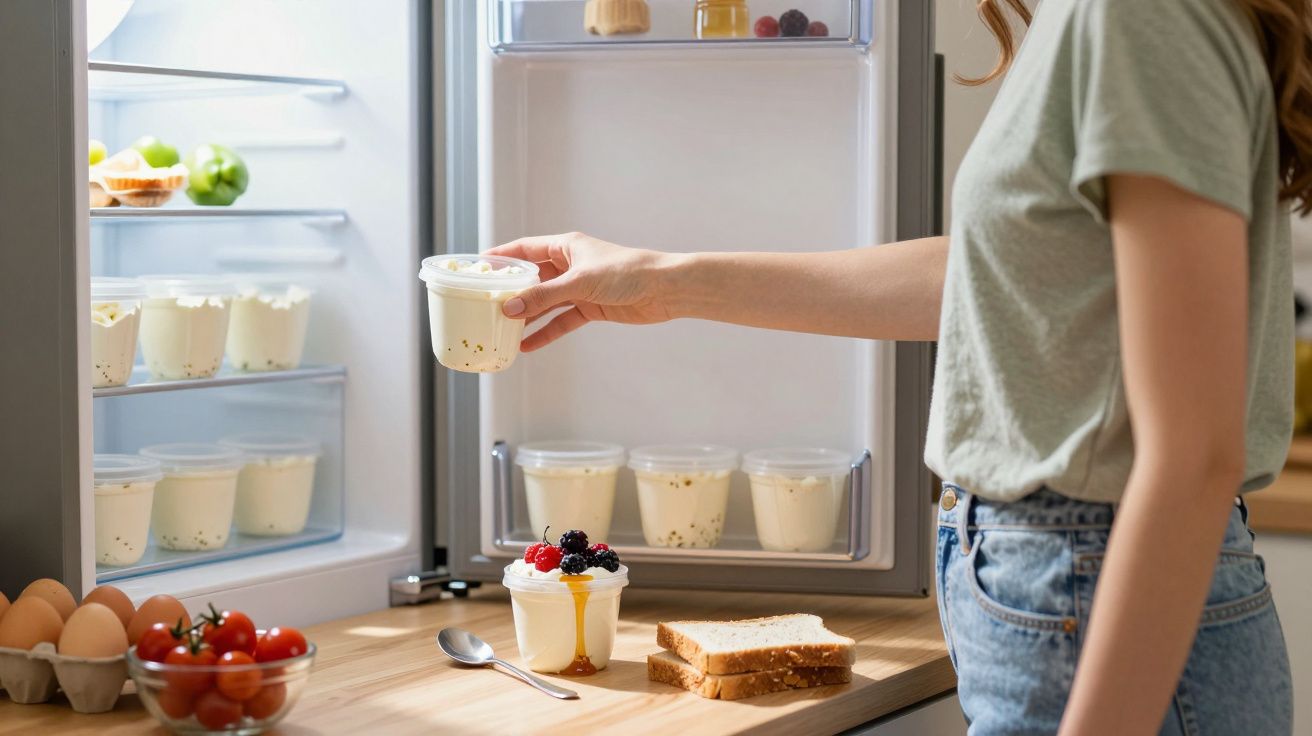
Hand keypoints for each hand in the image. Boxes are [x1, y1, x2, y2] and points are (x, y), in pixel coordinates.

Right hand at [485, 232, 679, 350]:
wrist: (664, 289)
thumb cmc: (627, 272)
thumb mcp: (579, 282)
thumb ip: (543, 296)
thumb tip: (510, 308)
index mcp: (565, 246)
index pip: (523, 249)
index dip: (500, 258)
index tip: (476, 268)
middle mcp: (569, 265)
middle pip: (531, 278)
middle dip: (509, 292)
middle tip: (483, 306)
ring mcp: (579, 288)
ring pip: (544, 303)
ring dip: (525, 316)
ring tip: (500, 331)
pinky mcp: (590, 308)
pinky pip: (560, 321)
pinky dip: (546, 332)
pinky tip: (527, 345)